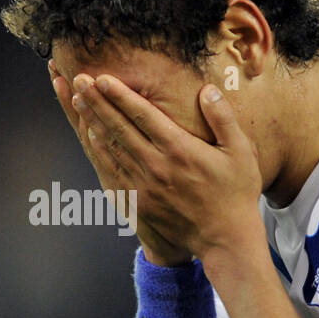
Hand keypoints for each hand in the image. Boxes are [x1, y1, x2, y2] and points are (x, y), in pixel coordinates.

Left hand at [71, 71, 263, 264]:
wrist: (224, 240)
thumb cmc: (236, 194)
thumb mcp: (241, 152)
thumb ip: (223, 118)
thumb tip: (207, 90)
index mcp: (180, 150)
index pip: (143, 115)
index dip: (120, 95)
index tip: (102, 77)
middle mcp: (157, 166)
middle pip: (119, 127)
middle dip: (97, 101)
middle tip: (79, 79)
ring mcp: (144, 185)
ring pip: (111, 147)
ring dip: (92, 122)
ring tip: (77, 99)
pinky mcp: (138, 201)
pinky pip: (112, 171)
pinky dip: (99, 151)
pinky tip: (89, 135)